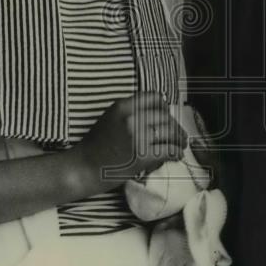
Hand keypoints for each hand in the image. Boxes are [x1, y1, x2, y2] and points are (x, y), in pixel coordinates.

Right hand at [68, 92, 186, 192]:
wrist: (83, 168)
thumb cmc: (96, 145)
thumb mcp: (110, 118)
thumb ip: (131, 111)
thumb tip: (157, 112)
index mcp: (123, 106)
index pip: (155, 98)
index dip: (164, 108)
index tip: (166, 117)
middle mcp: (131, 118)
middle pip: (165, 116)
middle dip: (174, 126)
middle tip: (178, 134)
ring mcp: (137, 137)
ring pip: (170, 132)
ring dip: (179, 139)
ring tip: (181, 144)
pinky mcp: (142, 156)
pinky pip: (168, 150)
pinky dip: (176, 152)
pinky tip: (177, 155)